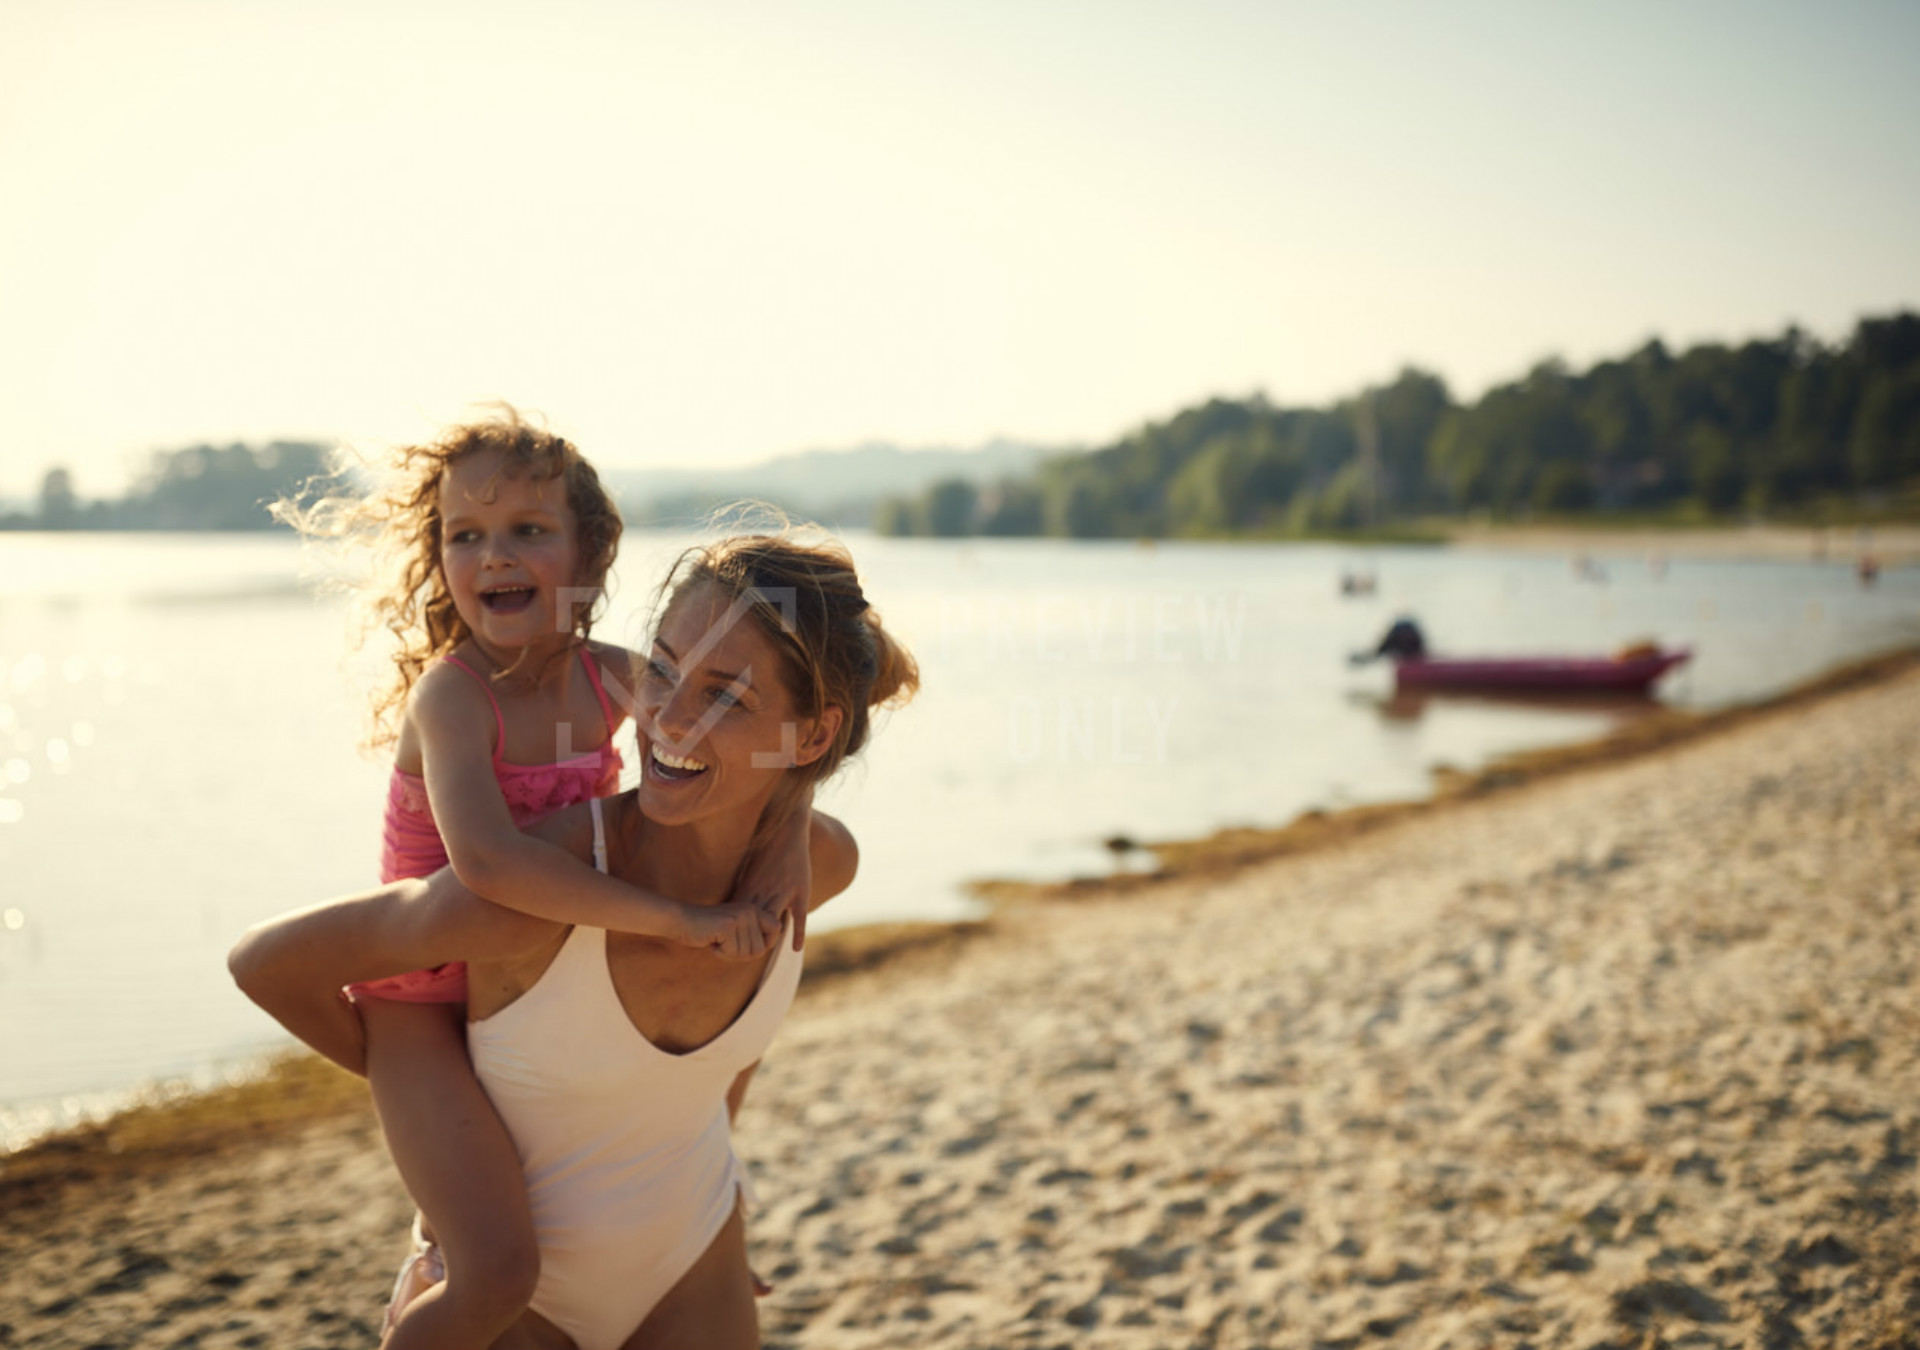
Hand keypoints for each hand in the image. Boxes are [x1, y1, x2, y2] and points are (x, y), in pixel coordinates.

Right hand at [680, 901, 780, 961]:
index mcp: (753, 909)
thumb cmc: (706, 929)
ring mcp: (740, 917)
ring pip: (747, 953)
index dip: (767, 943)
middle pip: (760, 949)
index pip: (777, 928)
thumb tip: (764, 948)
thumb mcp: (733, 931)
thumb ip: (750, 936)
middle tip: (725, 945)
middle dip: (742, 954)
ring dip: (730, 954)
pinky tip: (711, 941)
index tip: (749, 947)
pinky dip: (721, 953)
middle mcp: (750, 910)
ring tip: (717, 941)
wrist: (681, 920)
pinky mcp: (729, 925)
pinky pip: (733, 952)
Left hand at [733, 812, 813, 951]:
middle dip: (746, 939)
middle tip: (740, 955)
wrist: (787, 828)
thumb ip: (741, 885)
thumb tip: (727, 902)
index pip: (738, 916)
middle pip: (753, 924)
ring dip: (767, 938)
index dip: (731, 930)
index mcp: (749, 886)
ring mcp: (784, 893)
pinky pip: (799, 917)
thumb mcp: (749, 866)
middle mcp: (764, 892)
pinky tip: (795, 949)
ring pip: (773, 922)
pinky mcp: (801, 892)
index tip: (722, 942)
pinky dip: (797, 933)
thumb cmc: (766, 845)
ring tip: (763, 953)